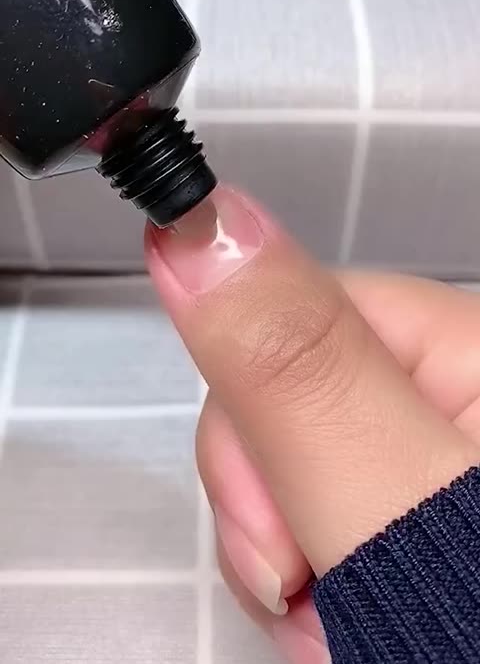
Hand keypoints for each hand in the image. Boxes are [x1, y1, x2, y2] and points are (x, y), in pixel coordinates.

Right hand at [146, 186, 479, 663]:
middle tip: (320, 595)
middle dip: (271, 504)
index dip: (254, 424)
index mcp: (476, 351)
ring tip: (344, 625)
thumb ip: (300, 370)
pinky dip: (319, 578)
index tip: (279, 540)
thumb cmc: (479, 628)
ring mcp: (440, 450)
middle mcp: (461, 388)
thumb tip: (202, 223)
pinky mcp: (418, 498)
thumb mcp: (401, 520)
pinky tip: (353, 618)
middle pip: (293, 390)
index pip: (302, 312)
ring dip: (292, 555)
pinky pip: (327, 506)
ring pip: (298, 457)